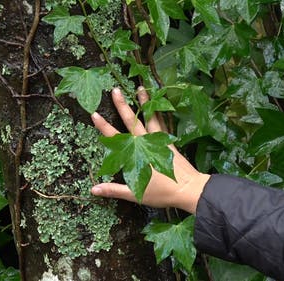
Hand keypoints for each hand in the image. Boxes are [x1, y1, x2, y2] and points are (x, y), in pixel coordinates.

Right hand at [90, 87, 209, 213]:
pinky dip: (160, 112)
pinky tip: (160, 105)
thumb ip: (114, 190)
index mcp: (136, 155)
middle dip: (123, 105)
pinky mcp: (169, 142)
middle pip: (132, 121)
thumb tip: (93, 189)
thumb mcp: (135, 193)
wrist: (190, 189)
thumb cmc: (162, 193)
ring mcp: (159, 140)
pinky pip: (163, 123)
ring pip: (150, 117)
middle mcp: (146, 143)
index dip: (104, 127)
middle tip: (116, 90)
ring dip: (144, 102)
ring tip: (140, 88)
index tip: (94, 114)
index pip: (115, 138)